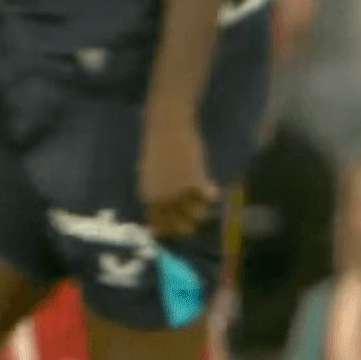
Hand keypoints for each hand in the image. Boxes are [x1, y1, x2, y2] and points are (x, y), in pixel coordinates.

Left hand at [139, 112, 216, 237]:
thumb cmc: (158, 148)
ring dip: (202, 207)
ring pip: (197, 214)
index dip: (171, 230)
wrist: (168, 129)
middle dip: (189, 224)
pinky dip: (211, 194)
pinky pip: (208, 198)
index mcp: (149, 197)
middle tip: (195, 214)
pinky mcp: (195, 183)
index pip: (159, 225)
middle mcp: (163, 199)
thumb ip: (158, 194)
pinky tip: (211, 186)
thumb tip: (168, 210)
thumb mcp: (151, 175)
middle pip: (180, 225)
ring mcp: (179, 193)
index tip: (180, 229)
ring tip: (202, 196)